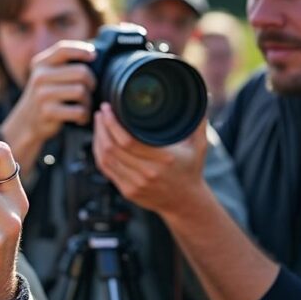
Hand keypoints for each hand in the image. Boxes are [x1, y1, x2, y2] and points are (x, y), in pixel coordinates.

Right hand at [5, 41, 95, 143]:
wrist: (26, 121)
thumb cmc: (46, 95)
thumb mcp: (48, 74)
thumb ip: (64, 63)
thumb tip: (94, 52)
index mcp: (41, 63)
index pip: (64, 49)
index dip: (82, 50)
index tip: (94, 56)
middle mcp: (40, 76)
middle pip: (81, 72)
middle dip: (91, 83)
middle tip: (90, 91)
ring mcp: (42, 94)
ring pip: (81, 91)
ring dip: (88, 101)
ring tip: (84, 106)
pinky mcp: (47, 111)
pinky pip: (78, 111)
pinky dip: (84, 116)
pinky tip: (80, 117)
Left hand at [92, 102, 208, 215]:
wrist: (186, 203)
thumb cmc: (191, 171)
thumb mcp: (199, 146)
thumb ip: (198, 122)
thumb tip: (204, 96)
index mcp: (163, 160)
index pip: (127, 141)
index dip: (112, 124)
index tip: (108, 109)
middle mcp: (147, 173)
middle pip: (111, 148)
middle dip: (102, 127)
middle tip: (100, 112)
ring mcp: (135, 184)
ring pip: (105, 159)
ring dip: (97, 139)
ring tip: (98, 123)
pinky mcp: (127, 191)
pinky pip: (106, 170)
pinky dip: (98, 154)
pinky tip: (99, 141)